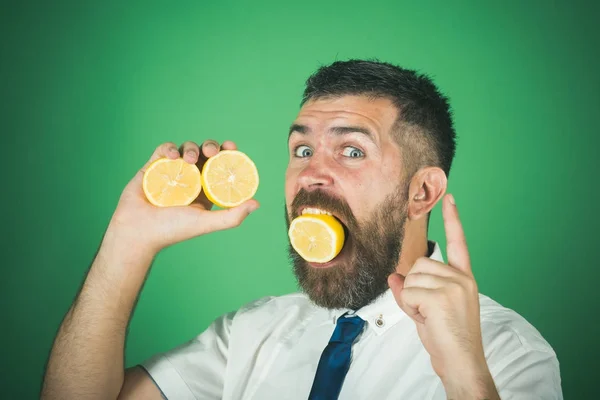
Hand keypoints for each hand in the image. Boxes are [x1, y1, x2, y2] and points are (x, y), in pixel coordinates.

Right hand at [108, 140, 259, 253]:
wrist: (138, 232)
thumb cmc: (172, 230)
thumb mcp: (206, 223)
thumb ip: (232, 216)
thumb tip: (257, 203)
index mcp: (205, 190)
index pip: (220, 167)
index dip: (228, 155)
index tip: (232, 148)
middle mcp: (191, 179)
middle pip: (204, 154)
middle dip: (211, 147)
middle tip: (211, 151)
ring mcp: (172, 172)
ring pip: (186, 149)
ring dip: (191, 148)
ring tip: (190, 159)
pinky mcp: (153, 167)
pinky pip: (163, 150)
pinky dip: (169, 148)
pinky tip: (171, 155)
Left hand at [388, 194, 497, 396]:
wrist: (461, 362)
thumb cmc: (447, 337)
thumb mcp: (428, 309)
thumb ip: (413, 289)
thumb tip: (394, 276)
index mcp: (463, 277)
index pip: (458, 243)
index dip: (453, 219)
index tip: (449, 197)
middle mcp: (461, 278)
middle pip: (418, 263)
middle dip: (413, 287)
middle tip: (427, 311)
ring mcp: (454, 285)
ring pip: (410, 277)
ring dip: (410, 298)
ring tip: (428, 316)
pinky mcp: (442, 296)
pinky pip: (408, 291)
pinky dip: (409, 307)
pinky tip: (427, 319)